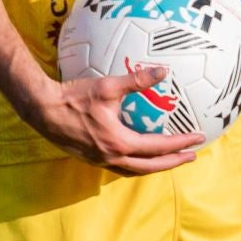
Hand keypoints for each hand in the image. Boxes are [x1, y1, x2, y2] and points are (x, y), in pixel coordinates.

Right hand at [25, 63, 205, 174]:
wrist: (42, 110)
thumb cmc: (74, 97)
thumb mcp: (108, 86)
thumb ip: (138, 80)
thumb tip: (163, 70)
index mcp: (120, 142)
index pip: (159, 147)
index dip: (181, 143)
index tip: (198, 139)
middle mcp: (112, 157)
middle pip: (151, 167)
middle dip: (173, 162)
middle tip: (191, 156)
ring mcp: (100, 160)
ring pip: (135, 170)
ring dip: (155, 167)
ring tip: (170, 160)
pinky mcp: (90, 158)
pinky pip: (121, 167)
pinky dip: (137, 165)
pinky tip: (139, 158)